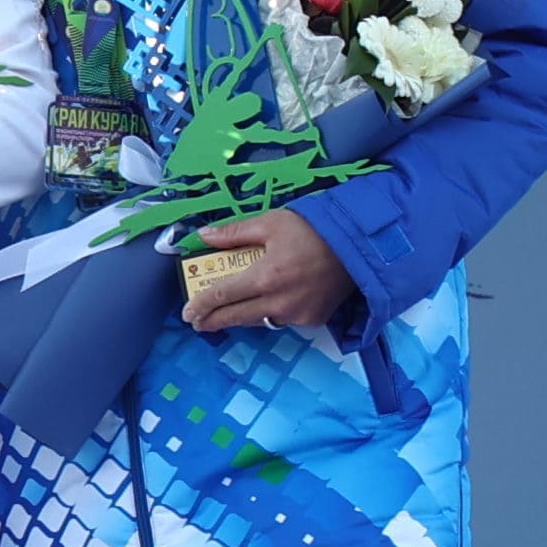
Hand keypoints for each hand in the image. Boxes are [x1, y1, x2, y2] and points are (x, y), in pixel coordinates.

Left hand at [176, 210, 355, 334]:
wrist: (359, 246)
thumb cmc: (313, 229)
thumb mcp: (271, 223)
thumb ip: (235, 233)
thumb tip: (204, 237)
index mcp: (265, 276)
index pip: (223, 295)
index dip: (202, 305)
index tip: (188, 313)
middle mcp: (278, 301)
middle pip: (236, 316)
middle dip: (213, 321)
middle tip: (197, 324)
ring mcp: (296, 314)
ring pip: (258, 321)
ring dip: (240, 319)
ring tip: (226, 316)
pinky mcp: (312, 319)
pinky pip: (282, 320)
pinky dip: (270, 314)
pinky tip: (263, 307)